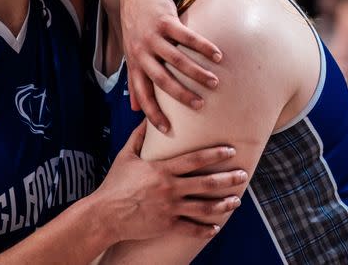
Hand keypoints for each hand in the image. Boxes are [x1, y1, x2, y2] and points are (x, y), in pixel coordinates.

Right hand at [94, 122, 245, 242]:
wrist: (104, 214)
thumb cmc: (114, 184)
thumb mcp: (125, 156)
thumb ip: (139, 137)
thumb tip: (147, 117)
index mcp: (162, 170)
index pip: (194, 159)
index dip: (214, 154)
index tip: (230, 150)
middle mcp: (169, 188)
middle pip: (205, 183)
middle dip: (227, 178)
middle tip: (243, 174)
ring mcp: (170, 208)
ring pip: (204, 207)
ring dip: (223, 204)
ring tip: (237, 201)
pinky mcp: (167, 225)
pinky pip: (191, 228)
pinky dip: (205, 229)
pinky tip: (216, 227)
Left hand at [120, 0, 221, 131]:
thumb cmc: (136, 27)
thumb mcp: (131, 54)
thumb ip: (134, 81)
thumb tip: (135, 110)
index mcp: (136, 63)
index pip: (143, 93)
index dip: (153, 113)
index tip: (168, 130)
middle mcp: (142, 52)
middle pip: (162, 79)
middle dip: (181, 95)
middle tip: (200, 106)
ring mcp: (153, 36)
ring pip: (177, 59)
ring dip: (196, 72)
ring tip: (214, 83)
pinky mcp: (165, 21)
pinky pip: (186, 37)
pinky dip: (203, 47)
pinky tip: (218, 55)